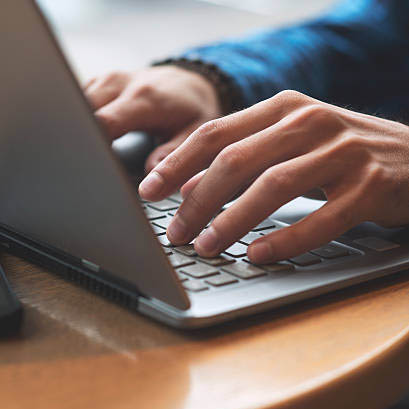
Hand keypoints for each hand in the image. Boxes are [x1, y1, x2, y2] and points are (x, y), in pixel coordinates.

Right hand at [84, 66, 221, 171]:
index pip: (103, 122)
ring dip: (77, 128)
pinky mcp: (99, 84)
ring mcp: (106, 81)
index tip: (89, 167)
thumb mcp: (194, 135)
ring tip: (84, 152)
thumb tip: (149, 180)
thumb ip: (171, 156)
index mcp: (144, 99)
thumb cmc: (192, 111)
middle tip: (84, 165)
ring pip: (74, 104)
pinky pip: (77, 100)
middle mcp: (120, 84)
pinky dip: (78, 120)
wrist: (189, 83)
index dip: (91, 146)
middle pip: (79, 110)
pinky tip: (86, 137)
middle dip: (78, 138)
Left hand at [138, 90, 408, 262]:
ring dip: (232, 221)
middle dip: (197, 200)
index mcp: (283, 108)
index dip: (178, 163)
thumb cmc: (339, 154)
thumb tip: (189, 186)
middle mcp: (309, 122)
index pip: (216, 133)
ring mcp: (341, 151)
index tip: (149, 190)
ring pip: (272, 187)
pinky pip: (320, 219)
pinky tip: (257, 255)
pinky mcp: (369, 185)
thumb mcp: (288, 146)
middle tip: (175, 232)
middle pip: (236, 160)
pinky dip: (285, 239)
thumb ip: (242, 160)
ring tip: (206, 247)